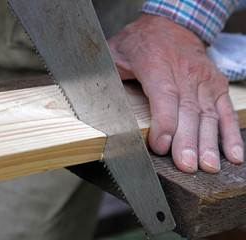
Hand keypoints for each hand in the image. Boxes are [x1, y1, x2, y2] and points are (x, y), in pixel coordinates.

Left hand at [108, 14, 243, 172]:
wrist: (170, 23)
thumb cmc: (138, 42)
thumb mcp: (115, 52)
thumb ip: (107, 75)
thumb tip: (92, 101)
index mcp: (155, 63)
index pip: (163, 94)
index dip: (164, 121)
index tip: (161, 146)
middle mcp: (183, 71)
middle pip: (188, 109)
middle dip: (187, 140)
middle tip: (187, 165)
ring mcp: (203, 78)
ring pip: (207, 113)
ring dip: (208, 142)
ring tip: (207, 166)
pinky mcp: (215, 84)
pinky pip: (224, 110)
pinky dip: (230, 133)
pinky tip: (232, 154)